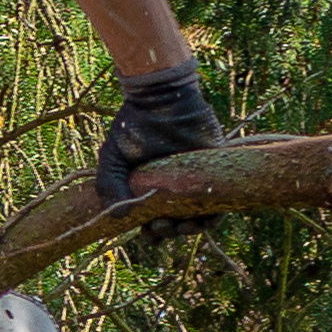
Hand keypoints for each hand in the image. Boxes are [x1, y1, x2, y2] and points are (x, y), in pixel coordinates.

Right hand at [94, 63, 230, 238]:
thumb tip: (118, 217)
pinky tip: (204, 217)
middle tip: (162, 226)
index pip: (156, 222)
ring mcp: (197, 180)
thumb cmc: (134, 127)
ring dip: (193, 228)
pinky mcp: (216, 169)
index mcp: (153, 190)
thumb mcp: (113, 158)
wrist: (160, 98)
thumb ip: (110, 186)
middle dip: (171, 231)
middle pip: (179, 223)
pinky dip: (215, 213)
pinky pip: (221, 199)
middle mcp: (177, 188)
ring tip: (184, 226)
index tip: (148, 231)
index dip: (153, 233)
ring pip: (202, 216)